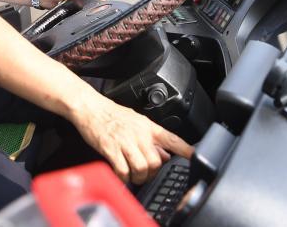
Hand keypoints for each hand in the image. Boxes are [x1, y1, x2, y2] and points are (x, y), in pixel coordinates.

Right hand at [68, 94, 192, 184]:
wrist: (90, 108)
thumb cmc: (112, 114)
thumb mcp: (137, 122)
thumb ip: (152, 138)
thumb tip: (165, 154)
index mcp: (148, 127)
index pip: (173, 140)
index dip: (186, 151)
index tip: (196, 158)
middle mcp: (139, 134)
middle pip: (156, 162)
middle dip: (152, 173)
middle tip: (145, 174)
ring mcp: (125, 142)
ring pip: (141, 168)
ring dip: (138, 177)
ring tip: (133, 176)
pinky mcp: (110, 149)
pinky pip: (122, 170)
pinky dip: (123, 178)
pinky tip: (121, 176)